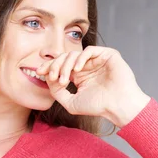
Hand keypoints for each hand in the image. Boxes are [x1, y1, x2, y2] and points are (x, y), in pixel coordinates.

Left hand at [36, 46, 150, 126]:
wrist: (118, 107)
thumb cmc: (98, 106)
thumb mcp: (71, 102)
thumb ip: (57, 92)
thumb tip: (47, 79)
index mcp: (79, 75)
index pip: (61, 65)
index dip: (49, 67)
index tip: (39, 72)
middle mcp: (87, 66)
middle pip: (64, 58)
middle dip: (55, 66)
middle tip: (53, 77)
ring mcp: (97, 60)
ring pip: (74, 54)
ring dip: (65, 65)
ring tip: (65, 79)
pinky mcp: (107, 55)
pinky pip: (89, 50)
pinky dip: (80, 58)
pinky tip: (77, 70)